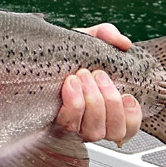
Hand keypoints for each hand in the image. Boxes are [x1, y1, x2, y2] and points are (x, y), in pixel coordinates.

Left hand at [56, 23, 141, 145]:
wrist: (33, 57)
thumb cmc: (65, 55)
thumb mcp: (87, 41)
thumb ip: (107, 35)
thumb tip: (124, 43)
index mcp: (106, 110)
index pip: (128, 129)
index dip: (132, 117)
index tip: (126, 95)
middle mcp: (92, 124)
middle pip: (114, 130)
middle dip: (109, 101)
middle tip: (96, 74)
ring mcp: (74, 127)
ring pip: (94, 131)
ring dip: (93, 102)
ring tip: (81, 76)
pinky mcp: (54, 126)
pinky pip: (69, 125)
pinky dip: (74, 104)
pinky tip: (71, 84)